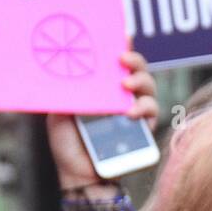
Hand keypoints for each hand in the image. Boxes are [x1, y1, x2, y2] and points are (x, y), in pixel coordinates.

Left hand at [47, 47, 158, 190]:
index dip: (122, 45)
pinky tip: (131, 111)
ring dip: (141, 82)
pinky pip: (152, 113)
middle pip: (137, 69)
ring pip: (149, 88)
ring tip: (127, 86)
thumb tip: (66, 63)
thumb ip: (67, 89)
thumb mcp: (59, 109)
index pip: (116, 60)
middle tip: (122, 61)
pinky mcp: (143, 131)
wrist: (77, 175)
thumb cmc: (67, 143)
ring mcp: (134, 112)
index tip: (121, 35)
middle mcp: (121, 96)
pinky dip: (145, 108)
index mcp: (102, 86)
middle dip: (135, 60)